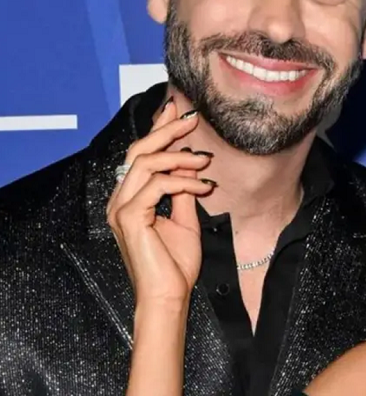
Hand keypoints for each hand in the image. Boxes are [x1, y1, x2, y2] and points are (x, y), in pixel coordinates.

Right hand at [107, 99, 214, 306]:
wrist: (169, 296)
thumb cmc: (175, 264)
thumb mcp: (185, 220)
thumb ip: (183, 192)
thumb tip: (191, 167)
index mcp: (130, 199)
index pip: (141, 156)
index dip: (158, 130)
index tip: (176, 111)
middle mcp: (120, 200)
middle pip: (139, 152)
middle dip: (166, 130)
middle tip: (191, 118)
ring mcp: (121, 208)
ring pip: (146, 164)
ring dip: (180, 158)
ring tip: (205, 161)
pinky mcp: (130, 217)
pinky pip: (157, 185)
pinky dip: (182, 182)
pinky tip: (202, 186)